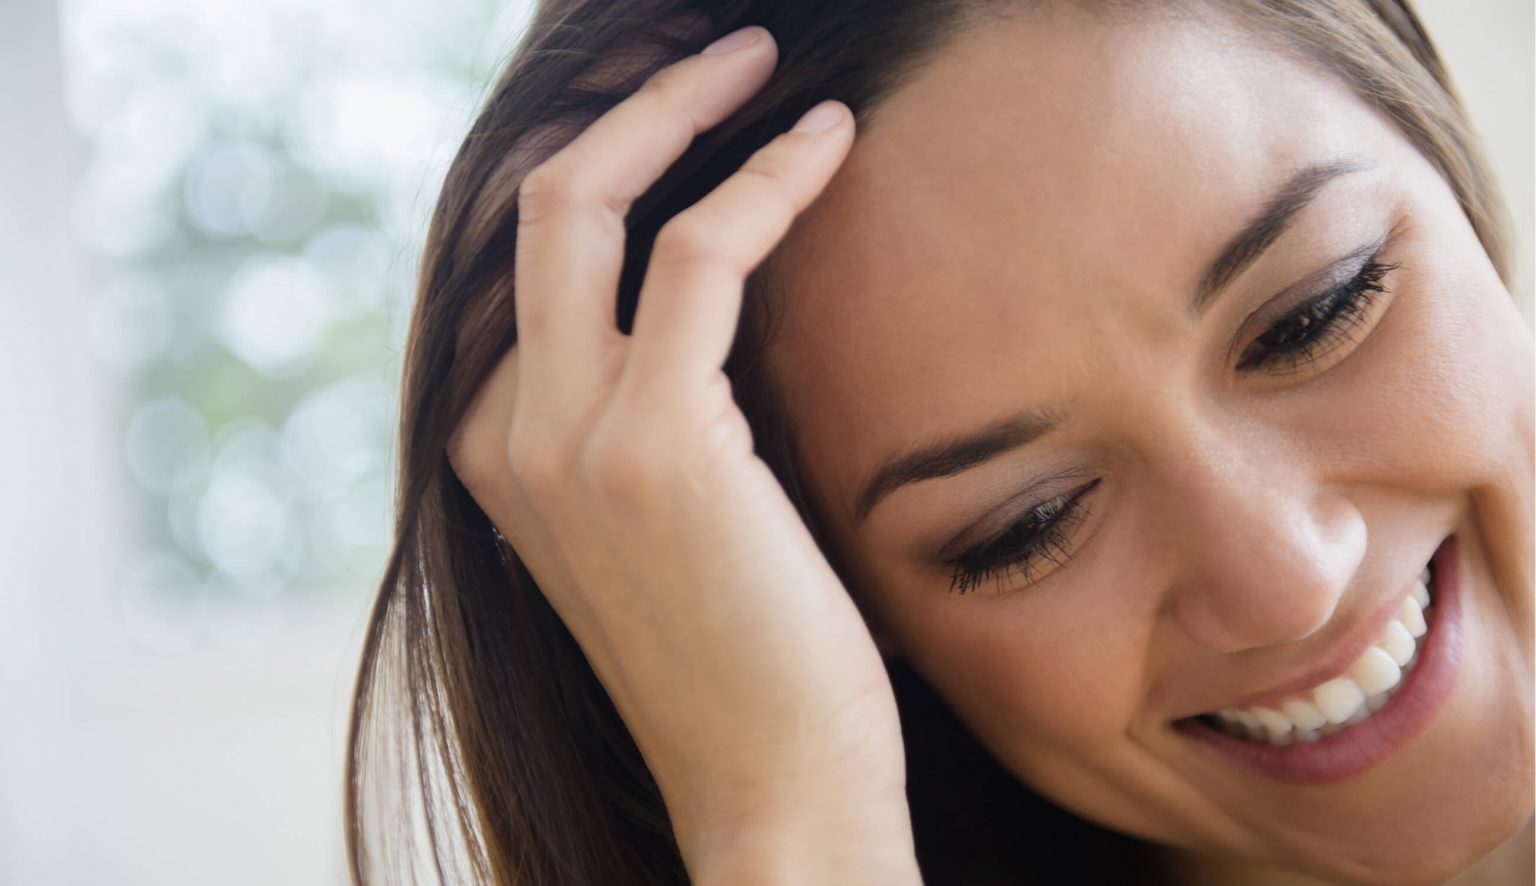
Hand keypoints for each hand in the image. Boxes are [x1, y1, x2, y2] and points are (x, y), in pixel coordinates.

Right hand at [445, 26, 917, 883]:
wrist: (774, 791)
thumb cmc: (749, 655)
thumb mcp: (670, 518)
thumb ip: (650, 409)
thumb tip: (702, 289)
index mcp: (496, 451)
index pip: (520, 261)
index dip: (597, 164)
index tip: (679, 114)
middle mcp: (505, 433)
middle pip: (528, 207)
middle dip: (616, 105)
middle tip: (713, 54)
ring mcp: (566, 437)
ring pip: (588, 202)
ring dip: (681, 108)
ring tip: (767, 65)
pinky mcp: (657, 442)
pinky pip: (699, 253)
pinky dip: (765, 180)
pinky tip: (828, 144)